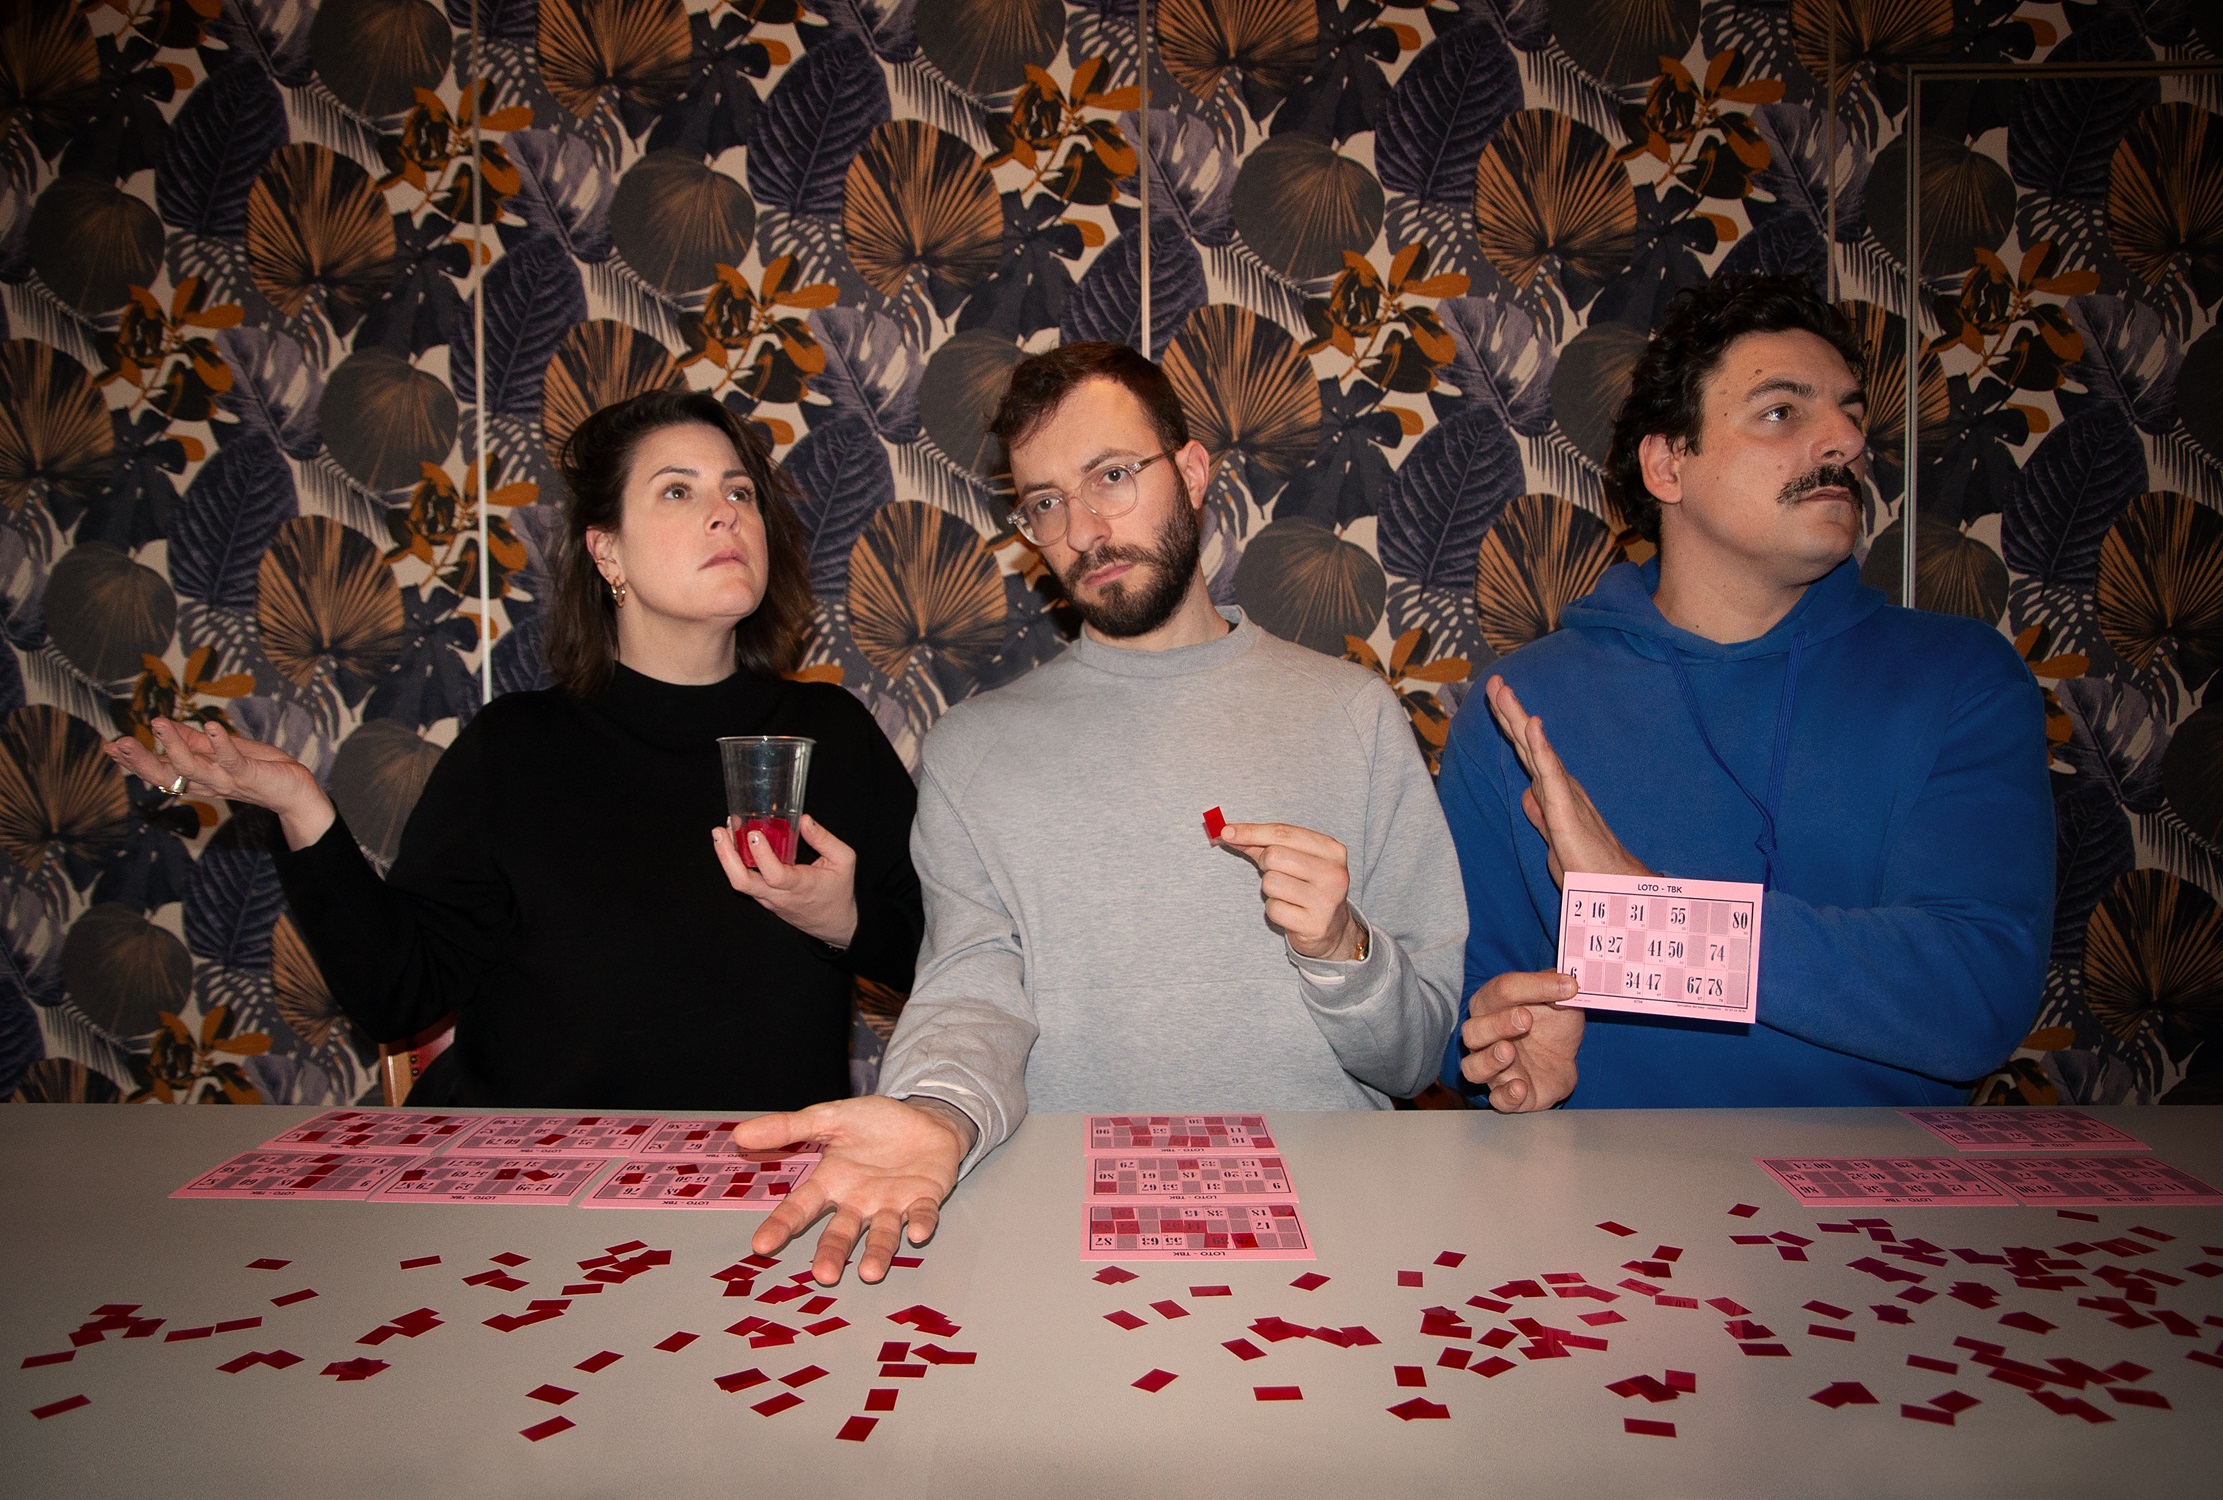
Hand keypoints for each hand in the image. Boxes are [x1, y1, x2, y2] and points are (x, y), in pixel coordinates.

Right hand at [104, 718, 333, 849]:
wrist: (293, 790)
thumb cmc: (256, 767)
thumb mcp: (218, 749)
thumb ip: (192, 740)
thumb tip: (160, 725)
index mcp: (195, 776)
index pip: (158, 770)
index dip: (132, 761)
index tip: (108, 747)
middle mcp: (205, 781)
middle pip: (165, 775)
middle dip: (140, 760)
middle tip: (118, 744)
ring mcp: (225, 780)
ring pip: (192, 768)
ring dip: (174, 746)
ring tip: (158, 724)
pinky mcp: (248, 775)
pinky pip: (231, 761)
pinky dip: (221, 744)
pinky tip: (211, 726)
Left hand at [713, 813, 858, 947]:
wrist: (833, 923)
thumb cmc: (838, 890)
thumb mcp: (843, 860)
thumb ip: (825, 839)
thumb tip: (804, 820)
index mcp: (801, 886)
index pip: (775, 875)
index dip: (762, 855)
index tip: (754, 834)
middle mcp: (779, 895)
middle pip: (743, 883)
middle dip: (726, 857)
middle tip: (719, 833)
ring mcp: (768, 899)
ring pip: (739, 883)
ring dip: (726, 858)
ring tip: (721, 833)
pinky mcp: (763, 898)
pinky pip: (744, 881)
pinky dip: (735, 862)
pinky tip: (732, 843)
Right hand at [732, 1097, 969, 1284]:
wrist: (925, 1118)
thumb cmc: (875, 1124)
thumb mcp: (830, 1118)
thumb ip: (789, 1128)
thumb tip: (739, 1135)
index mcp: (832, 1183)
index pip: (800, 1208)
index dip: (781, 1226)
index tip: (761, 1246)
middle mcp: (859, 1202)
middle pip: (841, 1233)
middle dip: (832, 1253)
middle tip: (824, 1275)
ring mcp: (892, 1205)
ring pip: (882, 1235)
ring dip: (877, 1253)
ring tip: (870, 1272)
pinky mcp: (924, 1199)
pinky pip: (923, 1215)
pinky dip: (922, 1224)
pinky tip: (918, 1234)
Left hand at [1216, 821, 1361, 960]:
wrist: (1332, 928)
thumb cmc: (1307, 886)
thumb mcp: (1294, 859)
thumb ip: (1262, 844)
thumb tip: (1228, 834)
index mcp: (1332, 850)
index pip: (1283, 833)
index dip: (1251, 831)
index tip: (1226, 831)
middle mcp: (1334, 873)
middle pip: (1274, 856)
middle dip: (1265, 863)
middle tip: (1276, 873)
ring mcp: (1326, 900)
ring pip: (1271, 882)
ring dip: (1270, 889)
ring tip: (1287, 894)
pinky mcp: (1315, 925)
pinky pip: (1273, 909)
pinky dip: (1274, 910)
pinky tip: (1290, 911)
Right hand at [1459, 969, 1583, 1110]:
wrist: (1561, 1059)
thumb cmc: (1550, 1026)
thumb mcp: (1560, 1001)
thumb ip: (1560, 989)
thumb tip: (1568, 984)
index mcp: (1493, 1005)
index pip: (1502, 990)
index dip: (1533, 986)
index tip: (1567, 987)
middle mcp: (1484, 1036)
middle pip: (1473, 1030)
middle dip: (1496, 1025)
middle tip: (1525, 1019)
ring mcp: (1492, 1068)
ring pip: (1473, 1067)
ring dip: (1489, 1060)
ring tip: (1509, 1052)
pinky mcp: (1506, 1093)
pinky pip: (1496, 1099)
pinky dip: (1506, 1095)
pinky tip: (1521, 1086)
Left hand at [1485, 676, 1648, 887]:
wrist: (1613, 889)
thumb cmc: (1587, 867)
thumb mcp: (1554, 837)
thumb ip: (1541, 815)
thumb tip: (1529, 796)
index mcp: (1553, 792)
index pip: (1527, 753)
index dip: (1511, 726)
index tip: (1496, 698)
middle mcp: (1559, 787)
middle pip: (1528, 743)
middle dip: (1509, 712)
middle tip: (1494, 681)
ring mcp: (1563, 795)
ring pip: (1535, 750)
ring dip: (1519, 719)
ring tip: (1504, 691)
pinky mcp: (1566, 809)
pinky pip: (1551, 773)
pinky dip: (1540, 747)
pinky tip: (1531, 724)